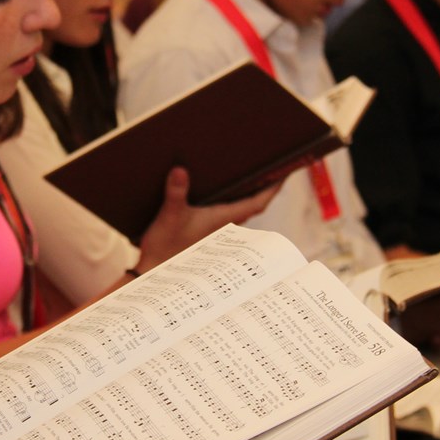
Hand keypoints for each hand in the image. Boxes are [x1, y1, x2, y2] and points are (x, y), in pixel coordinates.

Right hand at [135, 167, 279, 273]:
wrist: (153, 269)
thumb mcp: (170, 216)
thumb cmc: (166, 246)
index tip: (286, 174)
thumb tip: (180, 170)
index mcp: (223, 219)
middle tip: (274, 170)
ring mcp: (216, 231)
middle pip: (254, 206)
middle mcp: (225, 225)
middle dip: (265, 189)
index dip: (273, 189)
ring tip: (253, 178)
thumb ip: (176, 193)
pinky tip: (223, 195)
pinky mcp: (205, 233)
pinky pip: (227, 215)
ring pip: (241, 211)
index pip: (258, 202)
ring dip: (249, 196)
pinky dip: (232, 203)